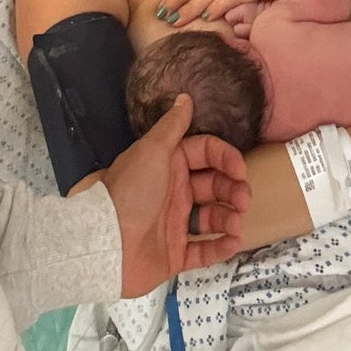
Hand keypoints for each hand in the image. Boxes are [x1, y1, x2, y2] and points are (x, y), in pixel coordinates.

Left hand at [96, 95, 250, 296]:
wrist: (106, 244)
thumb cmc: (131, 192)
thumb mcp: (152, 151)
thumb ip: (172, 125)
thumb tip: (184, 97)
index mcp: (169, 165)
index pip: (206, 154)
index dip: (225, 159)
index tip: (240, 170)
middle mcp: (175, 191)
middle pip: (214, 186)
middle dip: (233, 190)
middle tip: (244, 200)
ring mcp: (176, 223)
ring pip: (213, 217)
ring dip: (230, 218)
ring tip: (236, 224)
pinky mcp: (176, 254)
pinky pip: (204, 250)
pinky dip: (221, 247)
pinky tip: (232, 242)